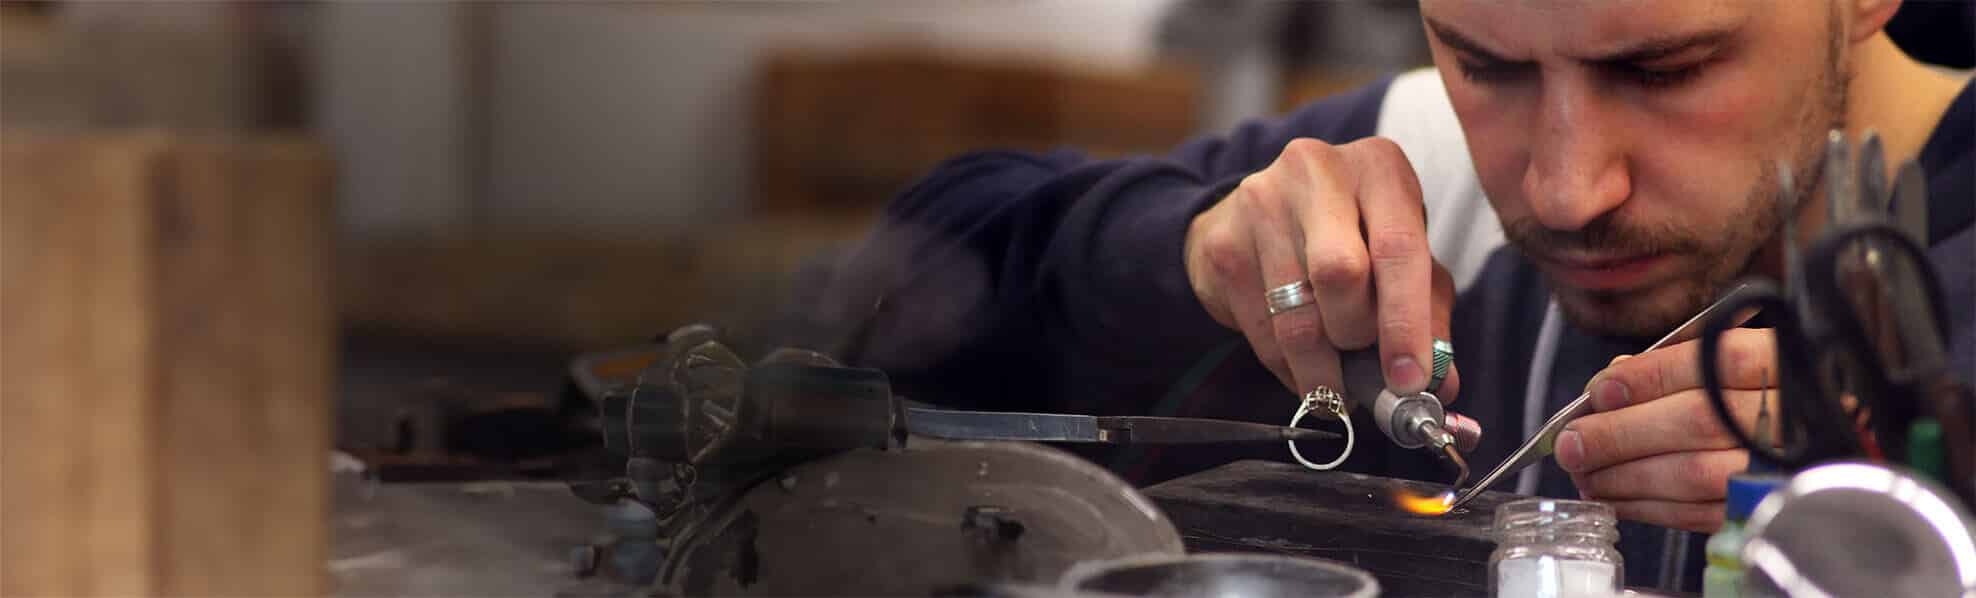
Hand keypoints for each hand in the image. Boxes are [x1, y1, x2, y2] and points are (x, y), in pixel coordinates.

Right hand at [1183, 137, 1460, 407]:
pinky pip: (1261, 330)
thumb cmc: (1348, 235)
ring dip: (1321, 369)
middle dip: (1357, 335)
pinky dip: (1287, 367)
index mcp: (1377, 167)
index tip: (1409, 380)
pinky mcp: (1223, 243)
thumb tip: (1440, 382)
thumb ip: (1428, 312)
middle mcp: (1316, 171)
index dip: (1406, 323)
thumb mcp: (1399, 257)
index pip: (1398, 247)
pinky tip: (1301, 369)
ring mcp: (1260, 202)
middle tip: (1364, 360)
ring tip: (1336, 387)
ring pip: (1296, 315)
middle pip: (1340, 273)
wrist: (1258, 213)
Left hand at [1557, 328, 1777, 532]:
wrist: (1820, 450)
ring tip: (1585, 473)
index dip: (1648, 378)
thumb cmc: (1765, 395)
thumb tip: (1612, 382)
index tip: (1599, 391)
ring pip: (1695, 473)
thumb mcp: (1736, 361)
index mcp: (1784, 361)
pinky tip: (1616, 497)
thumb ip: (1679, 363)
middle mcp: (1791, 414)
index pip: (1712, 363)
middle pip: (1697, 420)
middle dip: (1621, 434)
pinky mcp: (1765, 509)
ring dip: (1626, 477)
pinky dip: (1649, 507)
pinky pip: (1703, 512)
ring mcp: (1782, 466)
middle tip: (1573, 443)